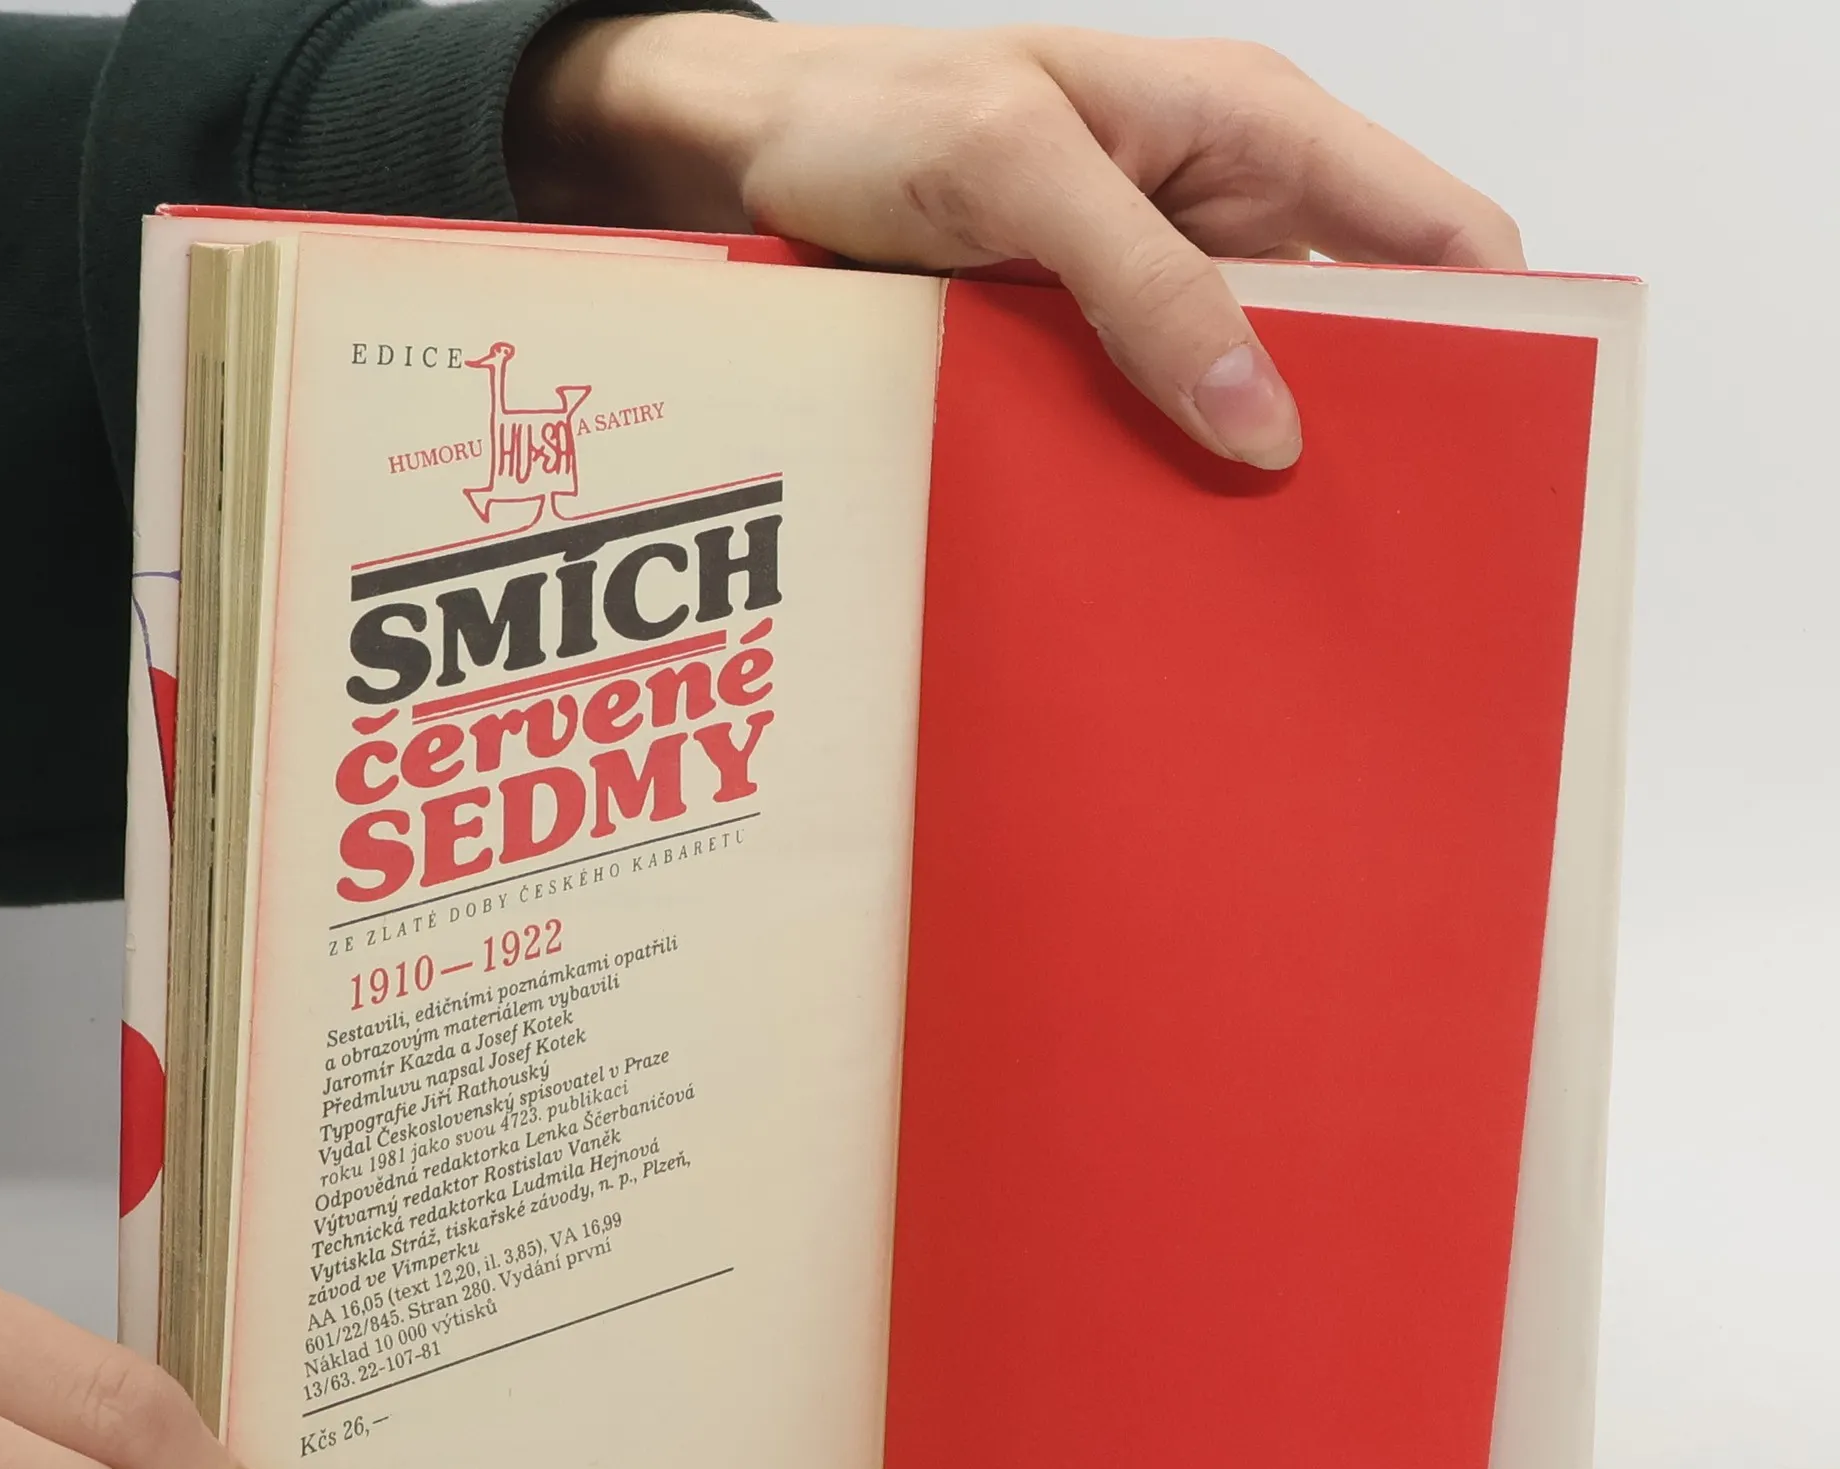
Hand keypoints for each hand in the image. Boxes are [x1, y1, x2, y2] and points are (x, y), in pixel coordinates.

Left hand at [507, 16, 1524, 469]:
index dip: (1490, 330)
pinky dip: (1177, 474)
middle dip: (1370, 428)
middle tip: (1361, 549)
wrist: (762, 147)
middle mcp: (1227, 211)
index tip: (1491, 450)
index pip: (1434, 232)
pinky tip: (1167, 541)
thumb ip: (1141, 279)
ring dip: (1261, 468)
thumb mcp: (1012, 168)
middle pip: (1360, 332)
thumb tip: (1263, 417)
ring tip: (1264, 570)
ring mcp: (1164, 287)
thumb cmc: (881, 114)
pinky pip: (1169, 419)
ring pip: (1259, 390)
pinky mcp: (1100, 348)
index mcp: (1253, 130)